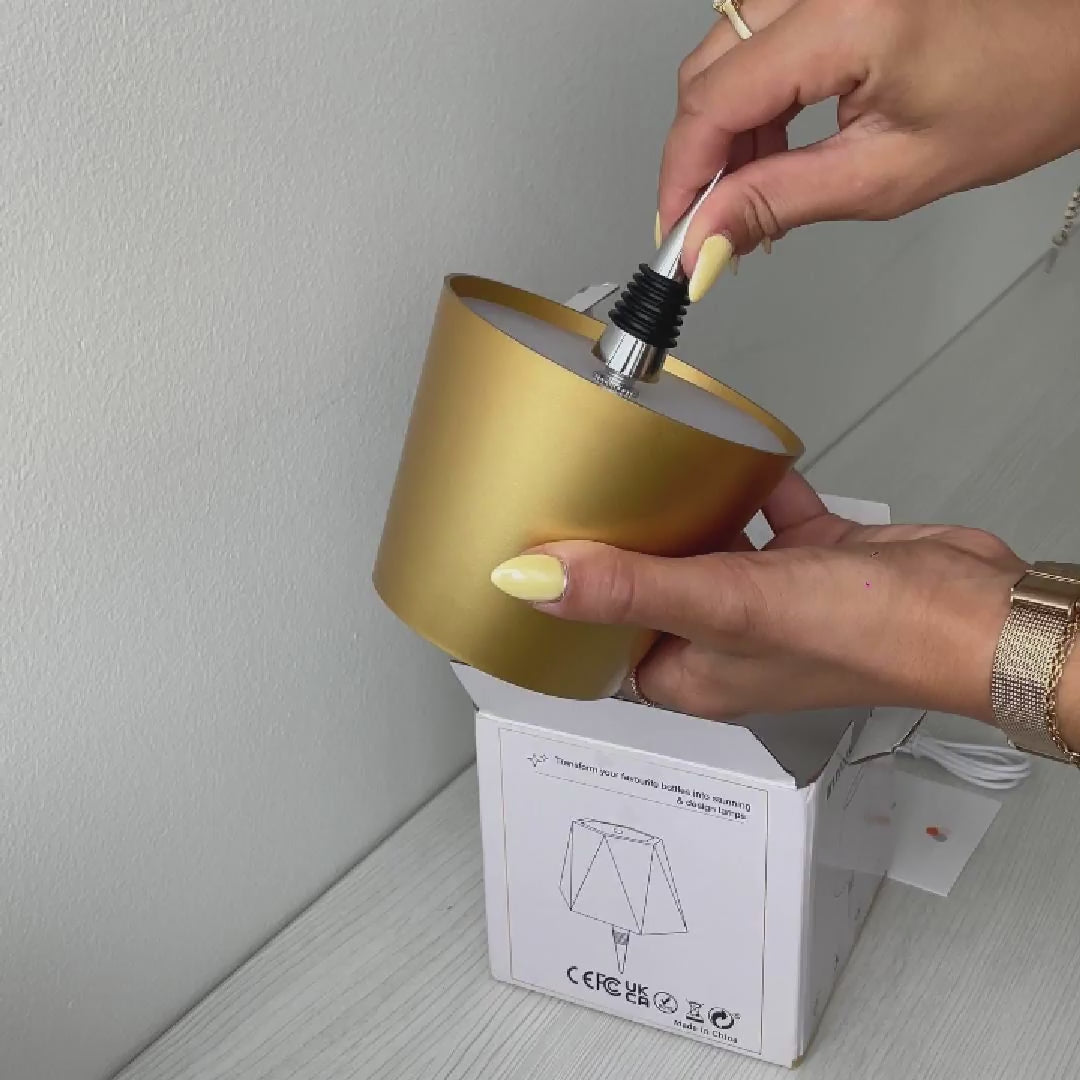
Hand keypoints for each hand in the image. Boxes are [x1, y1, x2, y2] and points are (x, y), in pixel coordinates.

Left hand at [491, 474, 1033, 722]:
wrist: (973, 607)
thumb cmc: (867, 635)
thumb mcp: (726, 604)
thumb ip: (629, 588)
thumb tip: (533, 583)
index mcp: (694, 674)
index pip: (606, 647)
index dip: (571, 610)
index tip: (541, 563)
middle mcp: (727, 642)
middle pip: (651, 593)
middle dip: (622, 551)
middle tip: (584, 502)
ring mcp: (770, 601)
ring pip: (706, 550)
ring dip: (684, 515)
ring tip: (648, 474)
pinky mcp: (810, 561)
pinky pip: (763, 518)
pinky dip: (750, 489)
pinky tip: (735, 458)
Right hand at [661, 0, 1079, 297]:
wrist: (1070, 44)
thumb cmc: (1016, 93)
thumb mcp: (887, 176)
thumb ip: (780, 203)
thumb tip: (704, 240)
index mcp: (847, 17)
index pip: (714, 101)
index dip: (681, 177)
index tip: (676, 233)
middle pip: (705, 72)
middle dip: (698, 159)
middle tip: (713, 224)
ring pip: (720, 56)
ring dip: (723, 132)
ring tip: (757, 187)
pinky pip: (751, 39)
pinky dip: (749, 102)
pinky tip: (772, 146)